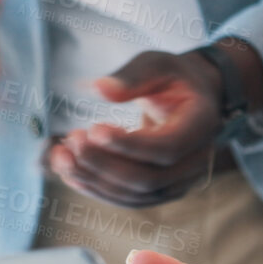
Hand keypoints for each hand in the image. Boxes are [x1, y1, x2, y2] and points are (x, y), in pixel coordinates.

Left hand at [47, 50, 224, 207]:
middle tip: (70, 140)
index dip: (129, 145)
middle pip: (149, 179)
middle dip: (103, 164)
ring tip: (60, 155)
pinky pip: (129, 199)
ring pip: (136, 194)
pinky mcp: (162, 190)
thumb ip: (132, 76)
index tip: (93, 130)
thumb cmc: (173, 78)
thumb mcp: (157, 64)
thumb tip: (98, 89)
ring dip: (93, 179)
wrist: (190, 100)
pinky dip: (97, 189)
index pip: (168, 148)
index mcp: (202, 125)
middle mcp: (197, 161)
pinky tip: (70, 172)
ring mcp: (181, 181)